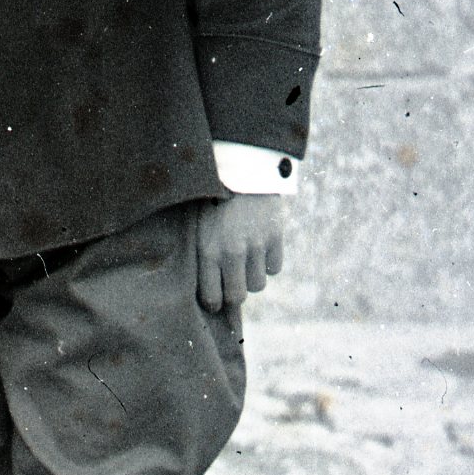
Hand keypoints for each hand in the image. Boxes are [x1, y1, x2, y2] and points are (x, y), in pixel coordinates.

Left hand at [194, 191, 286, 311]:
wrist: (241, 171)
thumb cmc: (212, 202)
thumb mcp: (197, 228)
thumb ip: (202, 257)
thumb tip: (206, 291)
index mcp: (207, 250)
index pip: (212, 297)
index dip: (213, 303)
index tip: (214, 299)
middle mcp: (232, 251)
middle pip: (238, 296)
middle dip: (234, 294)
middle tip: (231, 284)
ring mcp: (256, 245)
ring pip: (258, 285)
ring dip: (252, 278)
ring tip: (245, 261)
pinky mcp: (276, 237)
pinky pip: (275, 269)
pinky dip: (268, 264)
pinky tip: (260, 249)